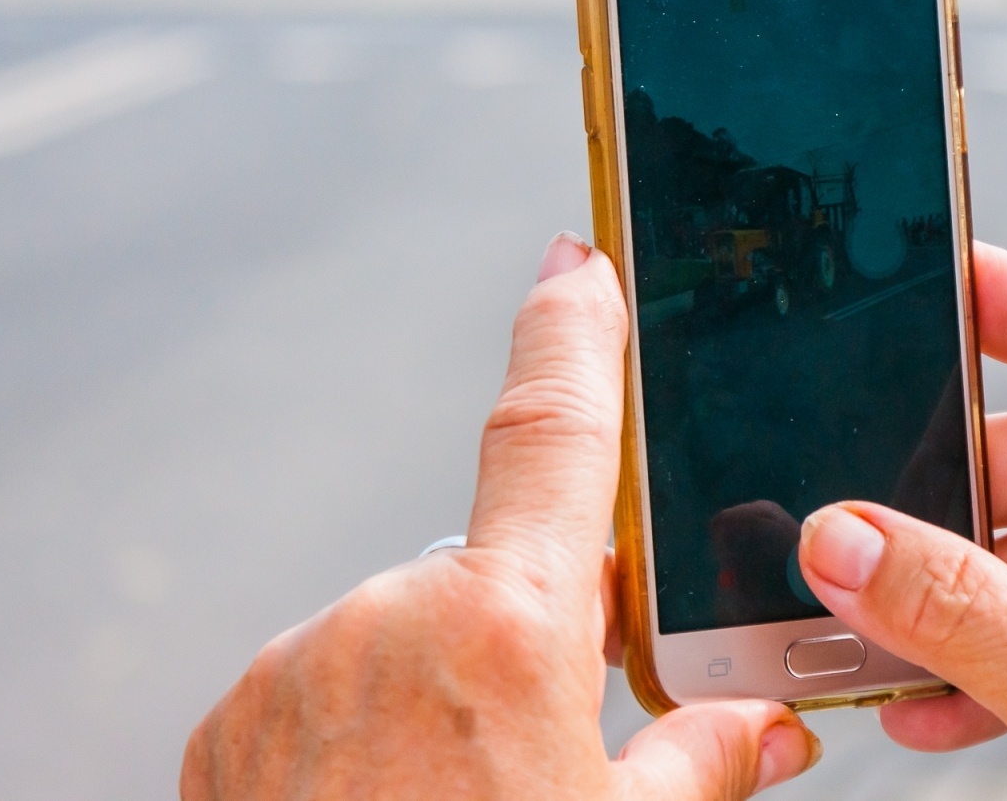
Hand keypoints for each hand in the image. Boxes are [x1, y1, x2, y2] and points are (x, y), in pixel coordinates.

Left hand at [182, 233, 819, 800]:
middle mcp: (385, 619)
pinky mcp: (235, 720)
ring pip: (411, 630)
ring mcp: (296, 667)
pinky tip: (397, 798)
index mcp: (504, 631)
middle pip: (493, 571)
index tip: (577, 260)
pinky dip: (374, 719)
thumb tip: (771, 725)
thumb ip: (704, 763)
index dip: (574, 328)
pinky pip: (334, 678)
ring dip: (450, 684)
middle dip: (536, 625)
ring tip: (462, 794)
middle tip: (553, 734)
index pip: (552, 429)